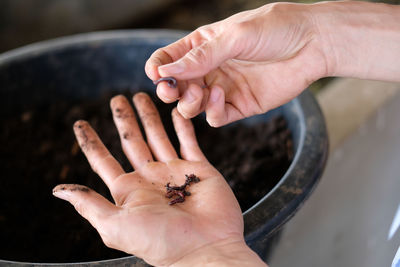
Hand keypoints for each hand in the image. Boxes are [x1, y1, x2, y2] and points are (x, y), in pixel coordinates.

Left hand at [52, 93, 264, 265]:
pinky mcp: (200, 169)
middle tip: (116, 98)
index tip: (79, 123)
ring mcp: (175, 172)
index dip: (91, 142)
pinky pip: (189, 141)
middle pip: (132, 141)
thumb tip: (57, 189)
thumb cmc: (161, 242)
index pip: (103, 160)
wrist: (207, 248)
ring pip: (159, 136)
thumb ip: (89, 204)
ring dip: (150, 116)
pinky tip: (175, 112)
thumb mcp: (116, 225)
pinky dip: (182, 126)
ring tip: (142, 95)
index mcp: (129, 191)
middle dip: (123, 120)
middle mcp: (150, 179)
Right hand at [145, 2, 326, 126]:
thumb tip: (166, 70)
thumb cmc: (276, 29)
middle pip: (176, 85)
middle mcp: (210, 68)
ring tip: (201, 92)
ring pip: (192, 105)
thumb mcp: (236, 36)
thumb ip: (202, 56)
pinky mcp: (238, 106)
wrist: (314, 44)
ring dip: (189, 103)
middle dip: (169, 90)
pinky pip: (215, 116)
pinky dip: (211, 112)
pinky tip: (219, 97)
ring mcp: (223, 88)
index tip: (156, 73)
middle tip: (171, 90)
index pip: (169, 57)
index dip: (158, 66)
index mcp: (203, 45)